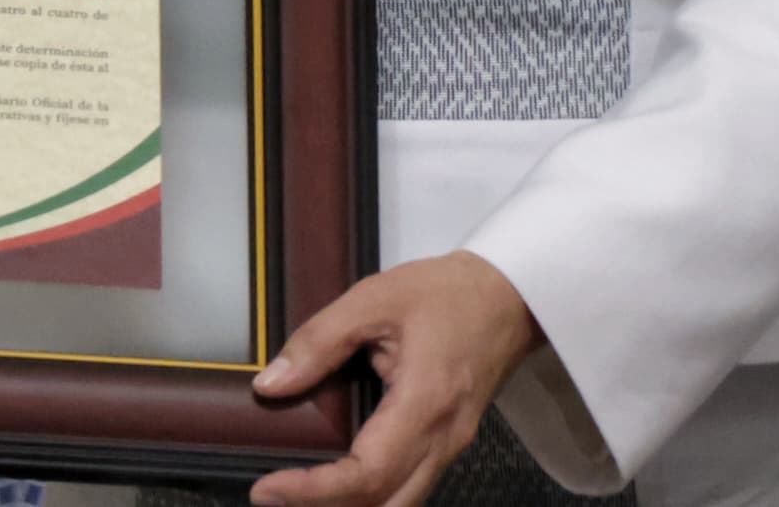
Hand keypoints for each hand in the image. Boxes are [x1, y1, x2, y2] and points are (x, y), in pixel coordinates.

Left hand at [245, 252, 543, 506]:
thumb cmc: (448, 293)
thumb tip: (271, 385)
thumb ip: (319, 341)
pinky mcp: (448, 444)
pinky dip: (371, 496)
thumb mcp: (375, 298)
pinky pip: (408, 487)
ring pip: (399, 505)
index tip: (267, 489)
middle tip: (274, 496)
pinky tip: (339, 480)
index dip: (312, 492)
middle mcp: (442, 440)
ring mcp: (450, 448)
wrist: (510, 294)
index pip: (366, 474)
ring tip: (298, 491)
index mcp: (424, 404)